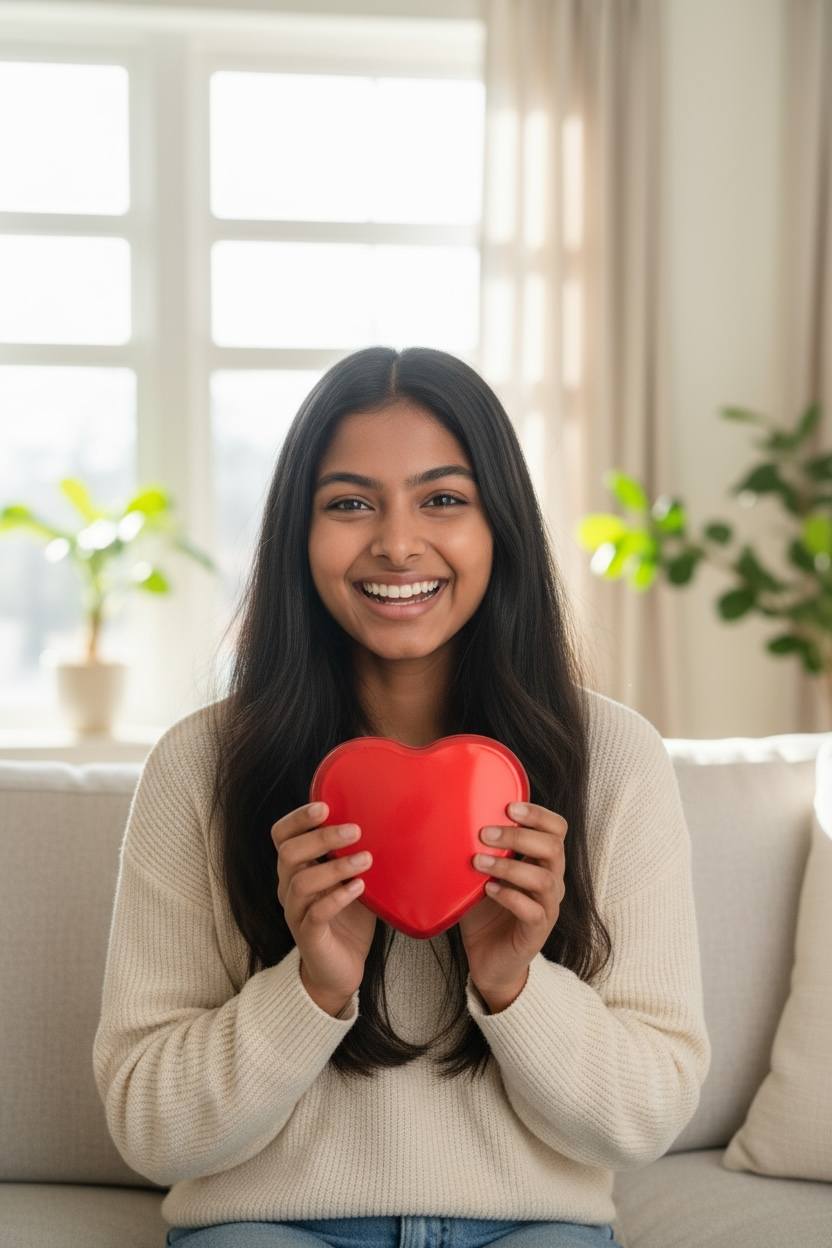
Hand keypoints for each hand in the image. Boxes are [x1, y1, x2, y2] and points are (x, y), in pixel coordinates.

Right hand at [271, 802, 375, 1016]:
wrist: (341, 971)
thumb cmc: (348, 919)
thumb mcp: (353, 880)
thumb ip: (357, 855)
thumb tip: (389, 822)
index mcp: (296, 869)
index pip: (282, 836)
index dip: (297, 819)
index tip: (324, 806)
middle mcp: (289, 888)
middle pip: (288, 853)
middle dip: (320, 837)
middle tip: (355, 830)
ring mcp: (296, 913)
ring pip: (302, 882)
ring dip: (336, 867)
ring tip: (366, 859)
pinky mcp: (308, 937)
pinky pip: (315, 913)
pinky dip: (337, 897)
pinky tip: (359, 888)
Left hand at [459, 802, 566, 1012]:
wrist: (489, 961)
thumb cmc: (486, 911)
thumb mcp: (482, 875)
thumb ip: (479, 849)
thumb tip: (451, 818)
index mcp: (541, 861)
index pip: (556, 829)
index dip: (538, 814)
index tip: (509, 806)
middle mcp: (551, 881)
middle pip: (553, 847)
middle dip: (519, 835)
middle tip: (485, 833)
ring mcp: (547, 907)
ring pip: (545, 878)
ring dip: (510, 866)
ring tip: (479, 861)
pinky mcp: (537, 932)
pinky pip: (533, 911)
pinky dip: (511, 897)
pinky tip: (489, 890)